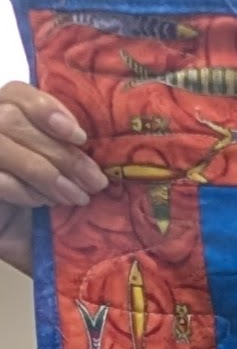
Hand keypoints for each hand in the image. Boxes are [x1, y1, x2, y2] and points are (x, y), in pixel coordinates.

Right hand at [0, 82, 107, 274]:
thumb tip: (113, 156)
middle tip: (95, 182)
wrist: (39, 254)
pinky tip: (42, 204)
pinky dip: (23, 191)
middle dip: (60, 152)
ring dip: (44, 172)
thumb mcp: (72, 182)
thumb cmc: (57, 216)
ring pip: (1, 144)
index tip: (80, 137)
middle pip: (13, 118)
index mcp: (14, 121)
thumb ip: (78, 157)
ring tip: (74, 198)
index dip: (46, 107)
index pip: (19, 94)